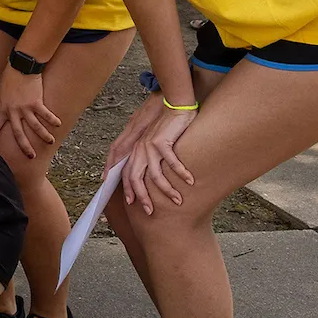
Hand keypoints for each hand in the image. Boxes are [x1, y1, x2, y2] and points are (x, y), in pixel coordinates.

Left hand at [0, 66, 61, 160]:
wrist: (20, 66)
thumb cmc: (8, 77)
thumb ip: (0, 105)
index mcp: (2, 109)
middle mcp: (13, 111)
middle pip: (18, 134)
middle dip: (25, 146)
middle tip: (30, 156)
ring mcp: (25, 108)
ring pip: (35, 126)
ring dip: (43, 135)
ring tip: (50, 142)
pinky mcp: (36, 102)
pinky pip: (45, 114)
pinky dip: (52, 119)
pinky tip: (58, 124)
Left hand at [105, 94, 194, 211]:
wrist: (175, 106)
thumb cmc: (169, 126)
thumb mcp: (155, 142)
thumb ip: (152, 157)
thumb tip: (156, 176)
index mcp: (136, 150)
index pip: (126, 174)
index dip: (127, 189)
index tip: (132, 203)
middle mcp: (139, 149)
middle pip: (136, 179)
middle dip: (142, 197)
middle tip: (150, 211)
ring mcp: (149, 146)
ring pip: (155, 175)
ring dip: (167, 190)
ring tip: (178, 200)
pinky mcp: (162, 141)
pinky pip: (172, 163)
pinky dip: (181, 173)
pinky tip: (190, 181)